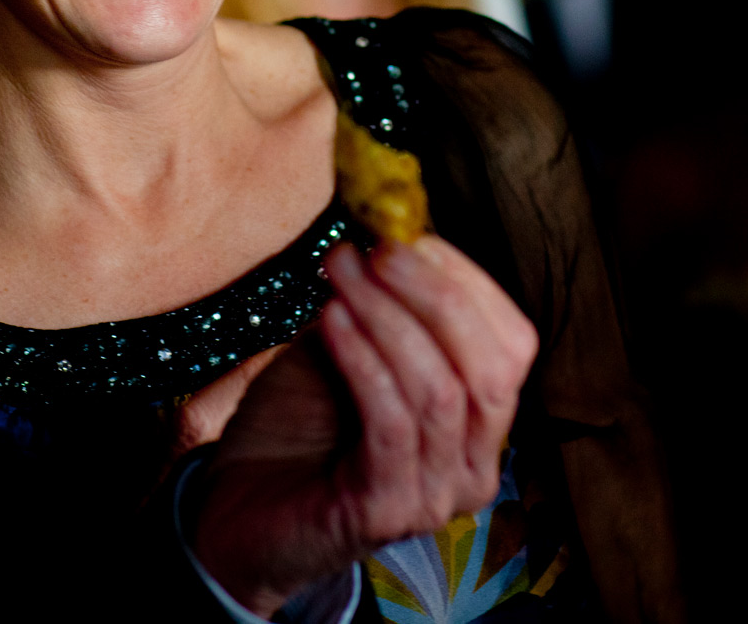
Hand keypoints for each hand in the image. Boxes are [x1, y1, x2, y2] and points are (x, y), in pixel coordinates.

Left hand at [188, 237, 537, 616]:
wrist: (237, 509)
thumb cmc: (299, 424)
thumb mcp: (348, 348)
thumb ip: (380, 305)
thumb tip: (390, 233)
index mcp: (480, 424)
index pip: (511, 342)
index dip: (466, 281)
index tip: (408, 233)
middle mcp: (474, 467)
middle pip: (491, 367)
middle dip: (435, 293)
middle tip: (378, 250)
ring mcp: (436, 497)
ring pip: (440, 390)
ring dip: (387, 316)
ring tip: (340, 273)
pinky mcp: (388, 513)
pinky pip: (391, 423)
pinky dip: (363, 360)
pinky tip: (331, 319)